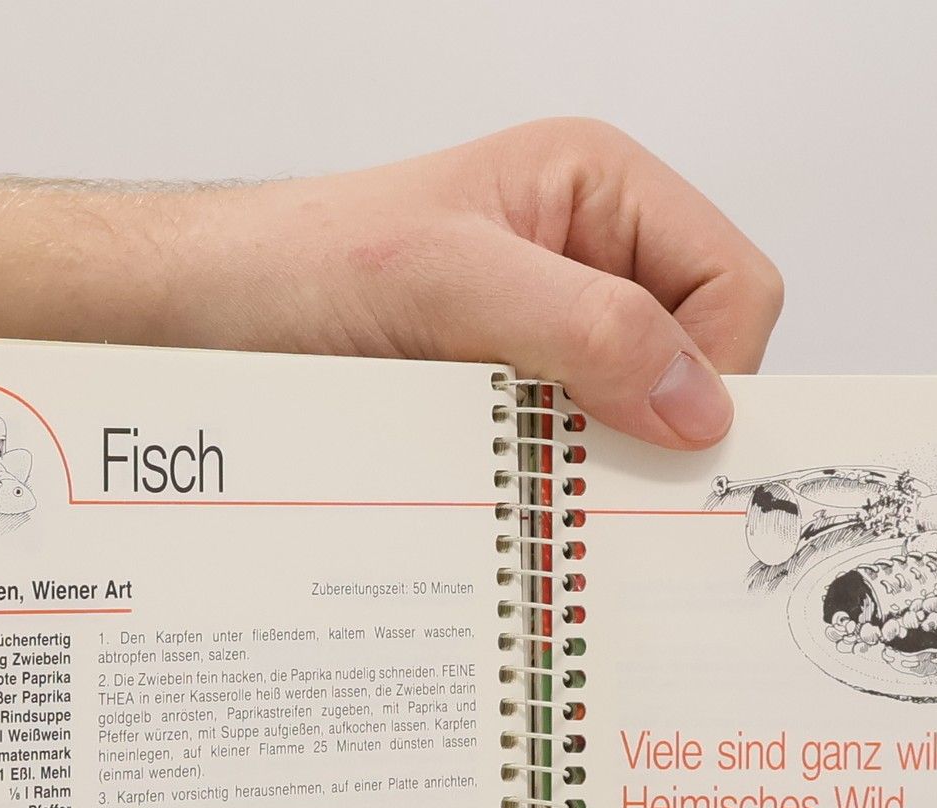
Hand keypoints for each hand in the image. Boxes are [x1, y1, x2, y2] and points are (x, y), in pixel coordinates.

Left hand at [168, 119, 784, 449]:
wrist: (200, 319)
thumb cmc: (297, 265)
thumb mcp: (448, 281)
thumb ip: (585, 328)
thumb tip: (698, 404)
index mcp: (601, 191)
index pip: (737, 288)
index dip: (715, 369)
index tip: (662, 437)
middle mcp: (591, 260)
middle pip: (703, 363)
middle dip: (659, 425)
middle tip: (588, 467)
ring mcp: (555, 338)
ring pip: (643, 425)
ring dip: (598, 463)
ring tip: (526, 468)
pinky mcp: (516, 402)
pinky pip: (579, 460)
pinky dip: (558, 486)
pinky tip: (509, 488)